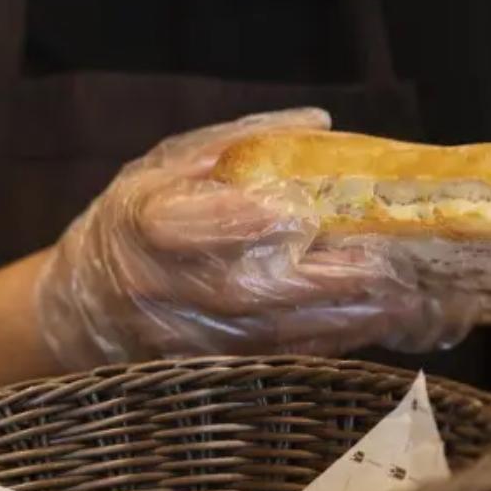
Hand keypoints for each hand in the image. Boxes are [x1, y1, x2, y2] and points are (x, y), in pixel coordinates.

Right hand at [35, 108, 475, 368]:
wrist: (90, 300)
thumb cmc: (140, 215)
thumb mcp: (168, 161)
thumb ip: (236, 143)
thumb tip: (318, 124)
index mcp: (143, 221)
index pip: (183, 226)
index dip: (237, 221)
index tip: (298, 213)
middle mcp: (160, 287)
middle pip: (242, 291)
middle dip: (320, 282)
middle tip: (384, 268)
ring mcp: (184, 336)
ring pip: (269, 335)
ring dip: (340, 320)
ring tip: (400, 300)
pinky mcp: (209, 367)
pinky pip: (276, 359)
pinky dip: (328, 342)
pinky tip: (373, 325)